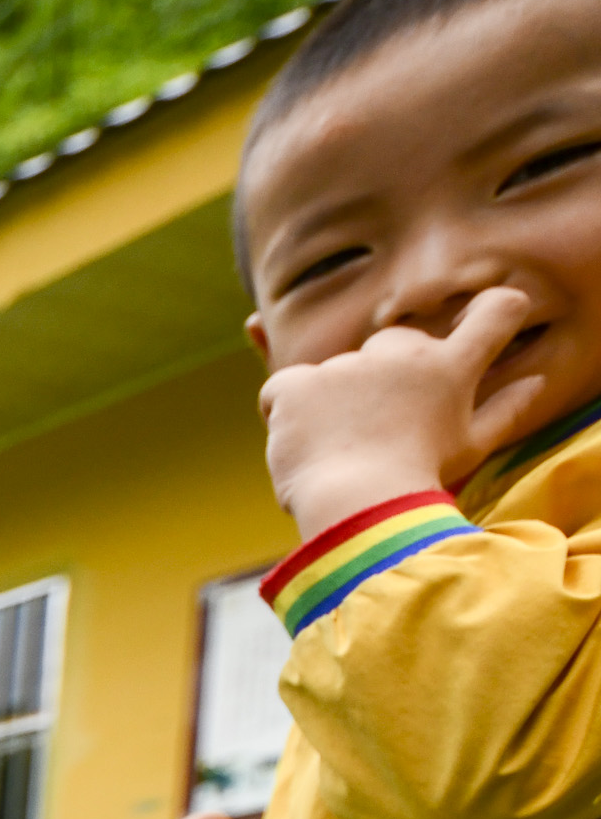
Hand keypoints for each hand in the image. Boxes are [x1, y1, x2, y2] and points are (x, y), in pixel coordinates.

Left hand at [260, 285, 554, 532]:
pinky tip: (301, 443)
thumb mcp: (472, 447)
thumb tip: (535, 381)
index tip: (480, 323)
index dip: (493, 311)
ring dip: (336, 403)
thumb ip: (506, 409)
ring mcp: (348, 365)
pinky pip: (283, 389)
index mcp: (451, 367)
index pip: (496, 312)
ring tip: (342, 450)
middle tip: (383, 427)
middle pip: (396, 343)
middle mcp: (402, 354)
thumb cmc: (419, 480)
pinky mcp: (298, 382)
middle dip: (388, 376)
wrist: (359, 507)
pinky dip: (285, 412)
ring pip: (338, 373)